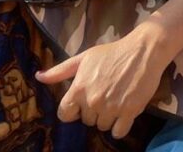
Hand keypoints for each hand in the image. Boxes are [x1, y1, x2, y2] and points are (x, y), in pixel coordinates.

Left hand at [36, 28, 169, 138]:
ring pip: (102, 126)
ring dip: (109, 117)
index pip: (65, 114)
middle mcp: (92, 101)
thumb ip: (60, 71)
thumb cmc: (113, 52)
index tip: (84, 102)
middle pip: (87, 121)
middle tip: (106, 95)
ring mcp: (111, 108)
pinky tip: (124, 112)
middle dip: (94, 111)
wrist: (144, 50)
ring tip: (117, 100)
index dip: (74, 109)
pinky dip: (121, 126)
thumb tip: (38, 77)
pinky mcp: (129, 112)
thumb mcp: (85, 58)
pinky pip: (118, 132)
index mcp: (78, 89)